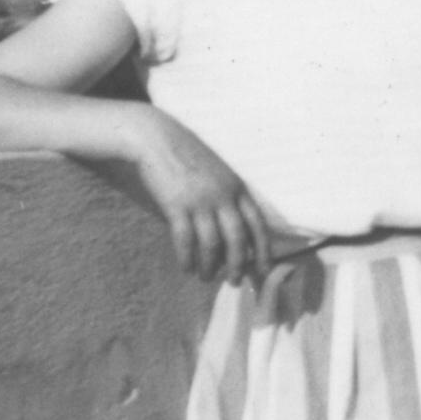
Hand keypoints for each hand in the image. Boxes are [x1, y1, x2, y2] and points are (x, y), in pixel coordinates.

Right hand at [133, 110, 273, 284]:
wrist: (157, 138)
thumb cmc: (187, 157)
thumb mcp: (217, 173)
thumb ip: (227, 198)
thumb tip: (230, 232)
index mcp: (237, 187)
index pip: (258, 224)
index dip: (262, 250)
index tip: (263, 269)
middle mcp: (223, 195)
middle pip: (238, 238)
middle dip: (237, 264)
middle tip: (233, 280)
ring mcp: (200, 201)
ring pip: (212, 244)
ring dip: (209, 266)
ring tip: (205, 277)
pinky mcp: (177, 205)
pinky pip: (185, 240)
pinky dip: (187, 258)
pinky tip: (185, 268)